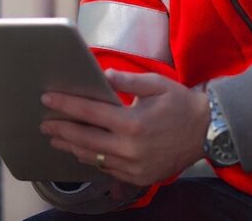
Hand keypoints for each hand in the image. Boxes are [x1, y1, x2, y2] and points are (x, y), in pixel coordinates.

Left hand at [39, 70, 208, 186]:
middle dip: (61, 130)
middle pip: (85, 139)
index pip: (89, 113)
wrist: (207, 132)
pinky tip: (82, 151)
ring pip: (94, 158)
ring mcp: (134, 167)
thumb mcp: (156, 84)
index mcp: (132, 123)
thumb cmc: (180, 103)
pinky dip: (92, 160)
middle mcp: (130, 148)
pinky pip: (108, 170)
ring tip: (56, 138)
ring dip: (72, 147)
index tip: (48, 99)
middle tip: (44, 124)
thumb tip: (103, 75)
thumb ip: (127, 80)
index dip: (66, 105)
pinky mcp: (139, 177)